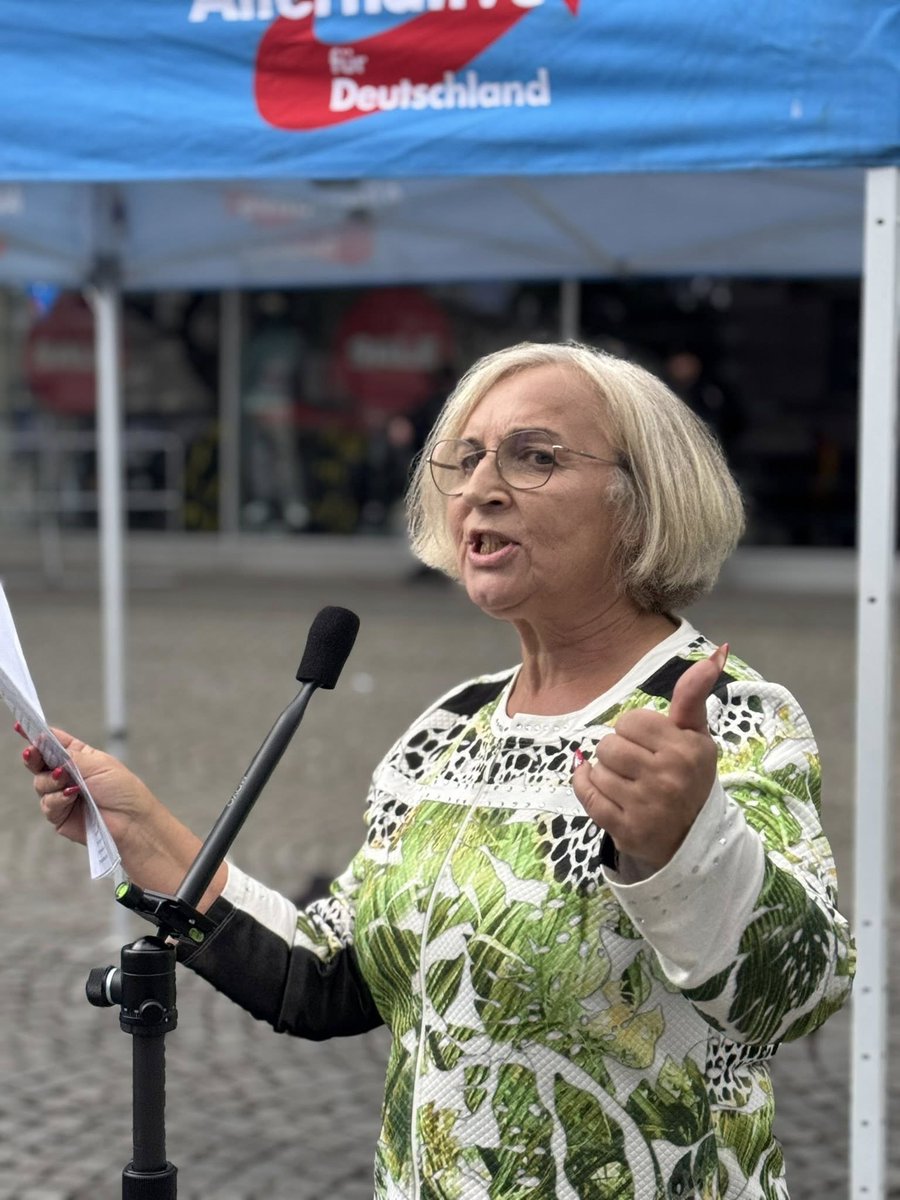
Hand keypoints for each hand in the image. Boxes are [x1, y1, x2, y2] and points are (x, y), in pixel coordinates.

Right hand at [17, 723, 224, 906]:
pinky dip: (58, 798)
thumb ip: (70, 755)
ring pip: (40, 783)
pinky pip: (48, 804)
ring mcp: (62, 794)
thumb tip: (46, 741)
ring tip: (67, 780)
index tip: (21, 726)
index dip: (38, 735)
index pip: (54, 742)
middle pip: (39, 762)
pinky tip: (72, 796)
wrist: (131, 823)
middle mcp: (68, 774)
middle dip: (34, 756)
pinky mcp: (60, 814)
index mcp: (79, 756)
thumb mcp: (98, 765)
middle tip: (33, 753)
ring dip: (51, 781)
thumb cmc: (123, 791)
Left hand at [572, 645, 727, 873]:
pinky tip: (602, 787)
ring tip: (628, 783)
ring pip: (597, 768)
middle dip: (619, 752)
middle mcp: (667, 778)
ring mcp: (645, 807)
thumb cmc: (690, 778)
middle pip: (610, 744)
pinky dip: (586, 785)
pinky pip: (586, 793)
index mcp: (686, 750)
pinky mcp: (624, 829)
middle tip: (638, 767)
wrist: (693, 839)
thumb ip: (694, 694)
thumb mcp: (696, 735)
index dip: (635, 731)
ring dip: (606, 773)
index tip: (650, 745)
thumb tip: (719, 649)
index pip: (631, 721)